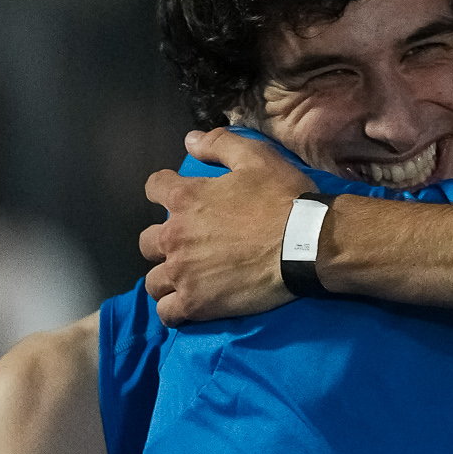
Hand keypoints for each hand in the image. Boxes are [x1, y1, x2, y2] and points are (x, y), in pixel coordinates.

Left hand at [141, 128, 316, 324]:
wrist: (306, 244)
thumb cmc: (282, 198)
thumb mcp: (255, 157)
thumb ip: (218, 144)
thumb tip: (189, 140)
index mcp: (185, 198)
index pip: (153, 189)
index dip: (164, 191)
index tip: (179, 198)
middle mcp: (175, 236)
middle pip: (146, 242)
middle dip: (162, 242)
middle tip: (188, 246)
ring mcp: (182, 273)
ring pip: (153, 281)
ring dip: (166, 278)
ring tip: (187, 279)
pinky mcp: (196, 303)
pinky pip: (167, 313)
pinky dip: (174, 310)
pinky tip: (188, 305)